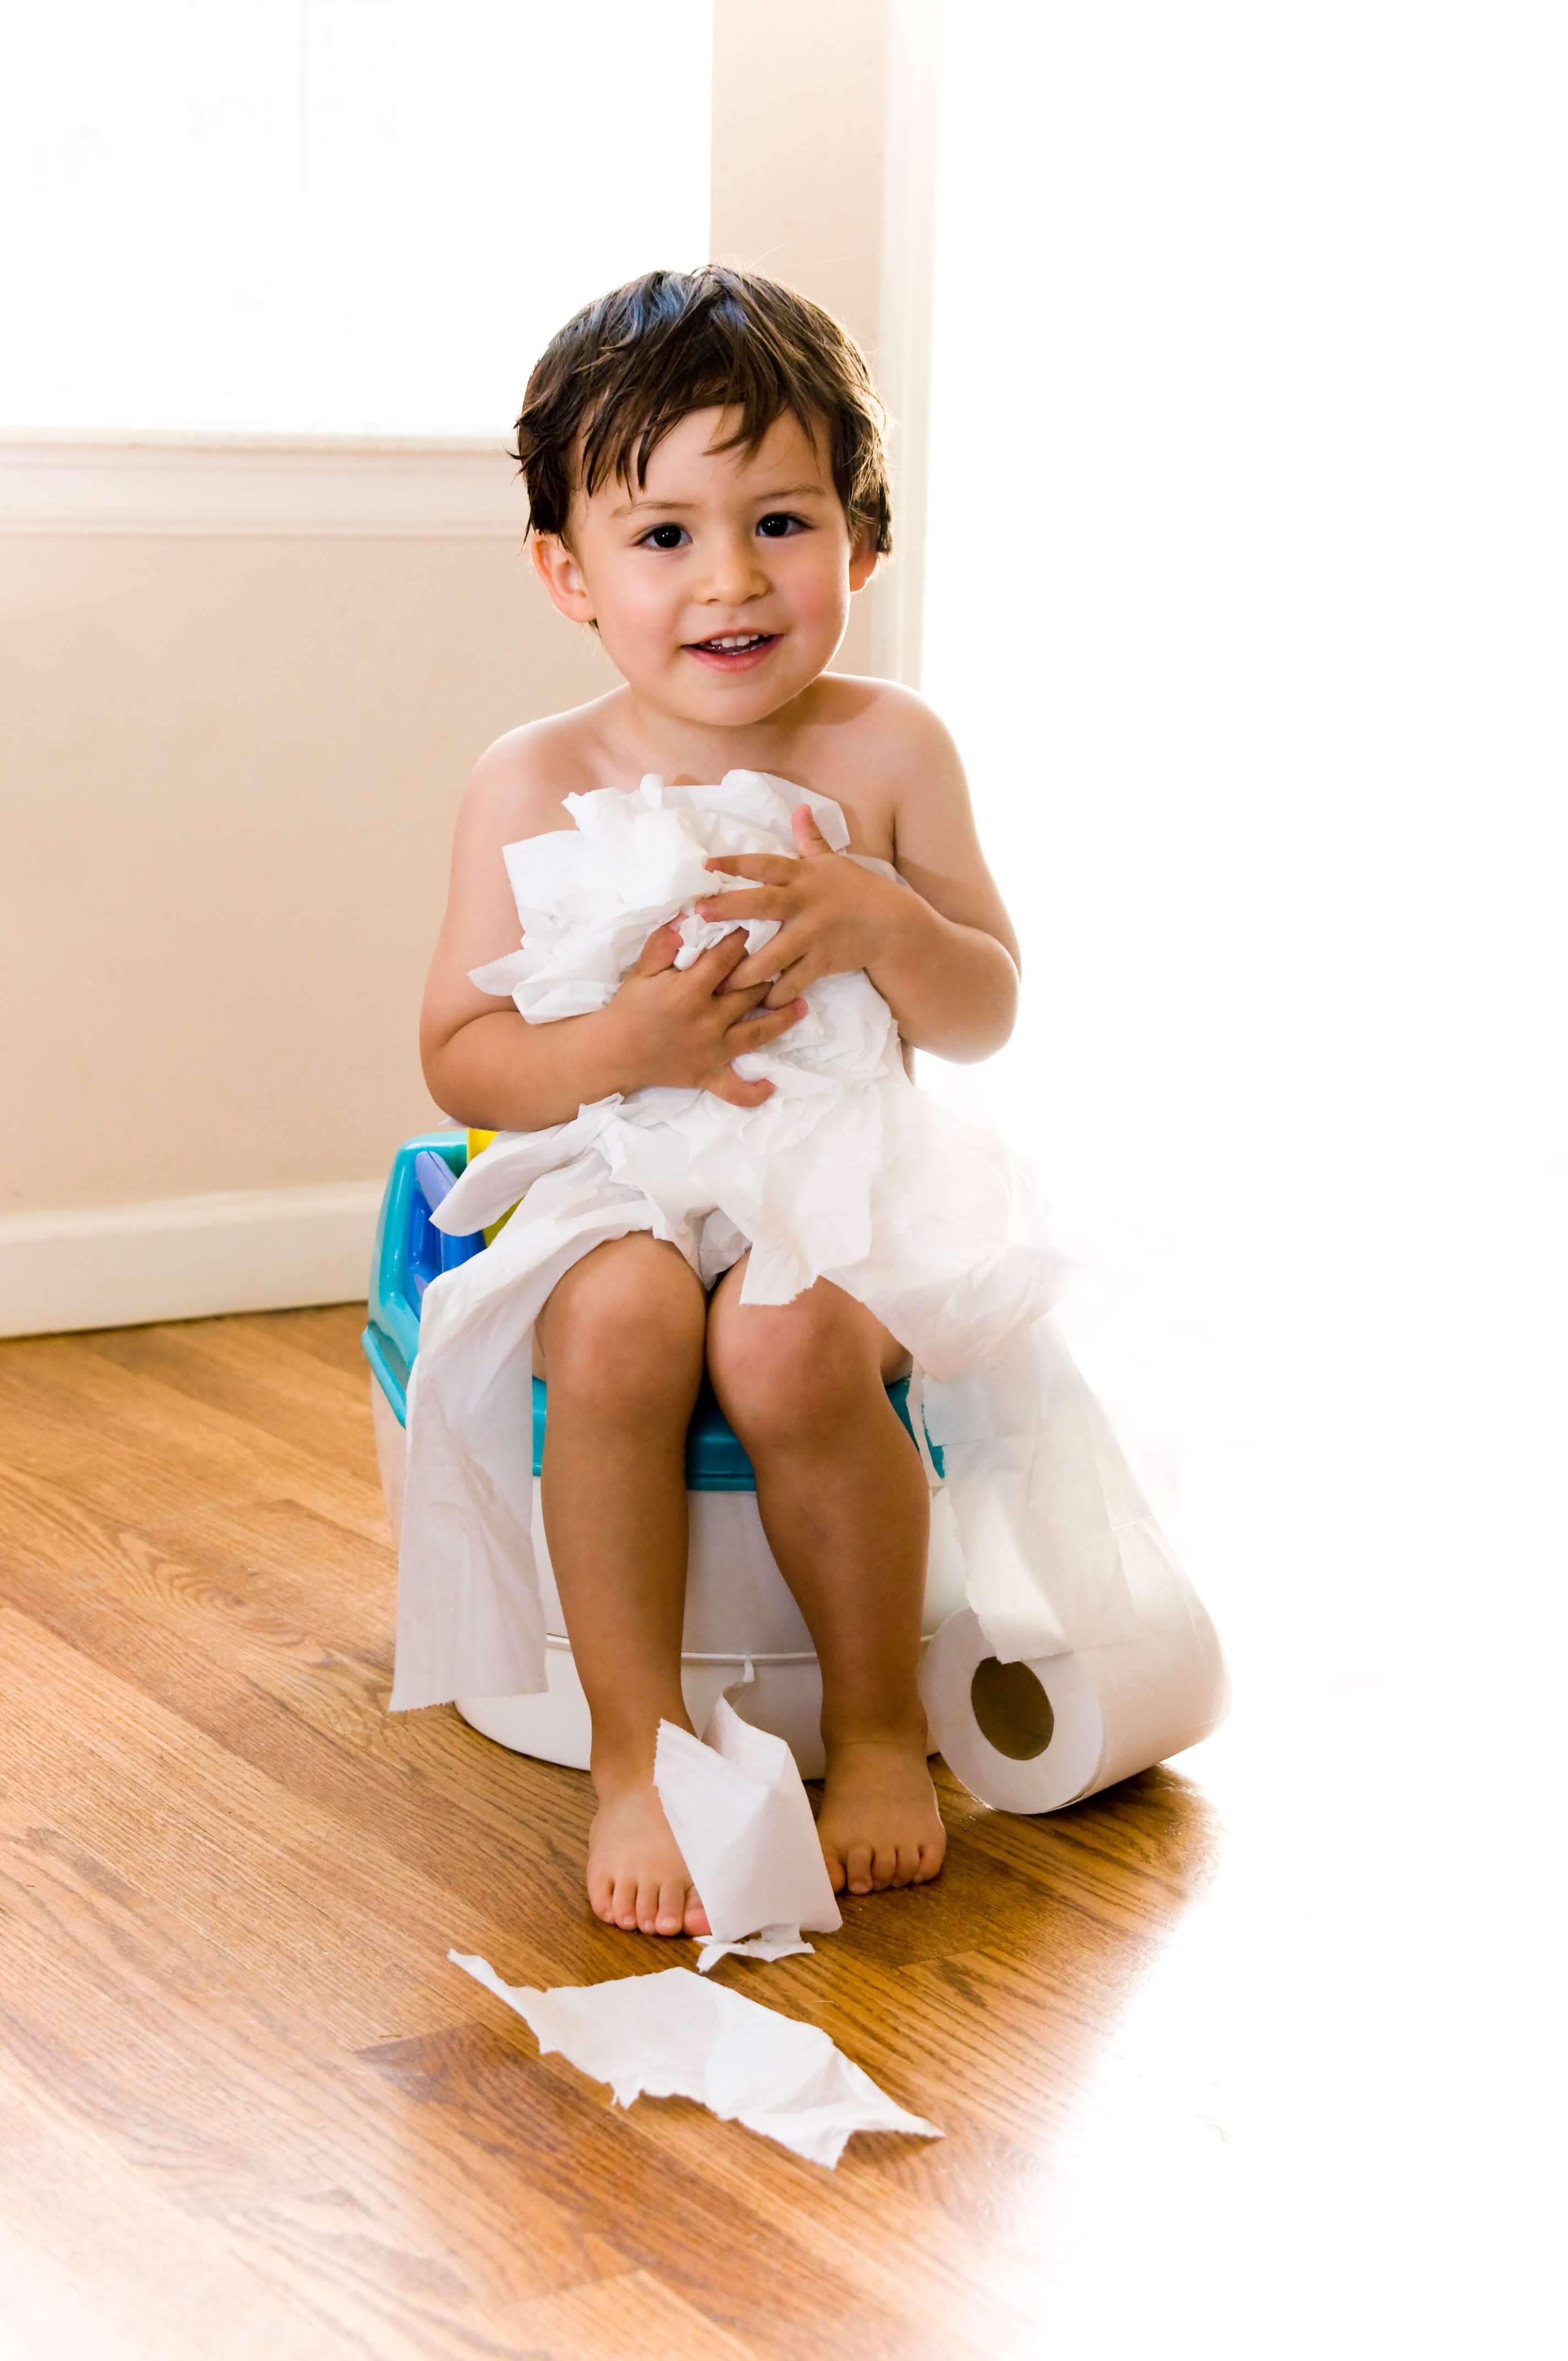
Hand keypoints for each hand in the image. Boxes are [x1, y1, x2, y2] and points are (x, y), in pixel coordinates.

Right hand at [609, 921, 806, 1107]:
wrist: (613, 1052)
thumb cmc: (629, 1008)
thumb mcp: (642, 970)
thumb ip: (664, 944)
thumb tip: (686, 919)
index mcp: (691, 990)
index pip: (727, 959)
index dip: (741, 941)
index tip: (751, 929)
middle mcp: (709, 1020)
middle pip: (750, 992)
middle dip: (766, 974)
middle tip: (781, 960)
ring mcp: (713, 1050)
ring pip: (757, 1033)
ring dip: (782, 1019)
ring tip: (802, 1006)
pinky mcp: (708, 1075)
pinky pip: (735, 1090)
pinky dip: (753, 1092)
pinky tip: (772, 1087)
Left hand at [696, 803, 904, 1005]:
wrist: (891, 925)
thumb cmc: (856, 890)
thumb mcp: (833, 861)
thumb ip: (810, 839)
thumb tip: (800, 807)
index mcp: (802, 876)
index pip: (763, 865)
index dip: (734, 863)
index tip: (705, 865)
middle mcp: (804, 904)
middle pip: (762, 903)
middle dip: (729, 907)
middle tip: (700, 913)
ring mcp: (813, 935)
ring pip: (773, 955)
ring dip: (745, 971)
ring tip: (720, 983)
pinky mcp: (822, 962)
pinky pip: (794, 982)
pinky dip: (776, 995)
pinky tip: (757, 1005)